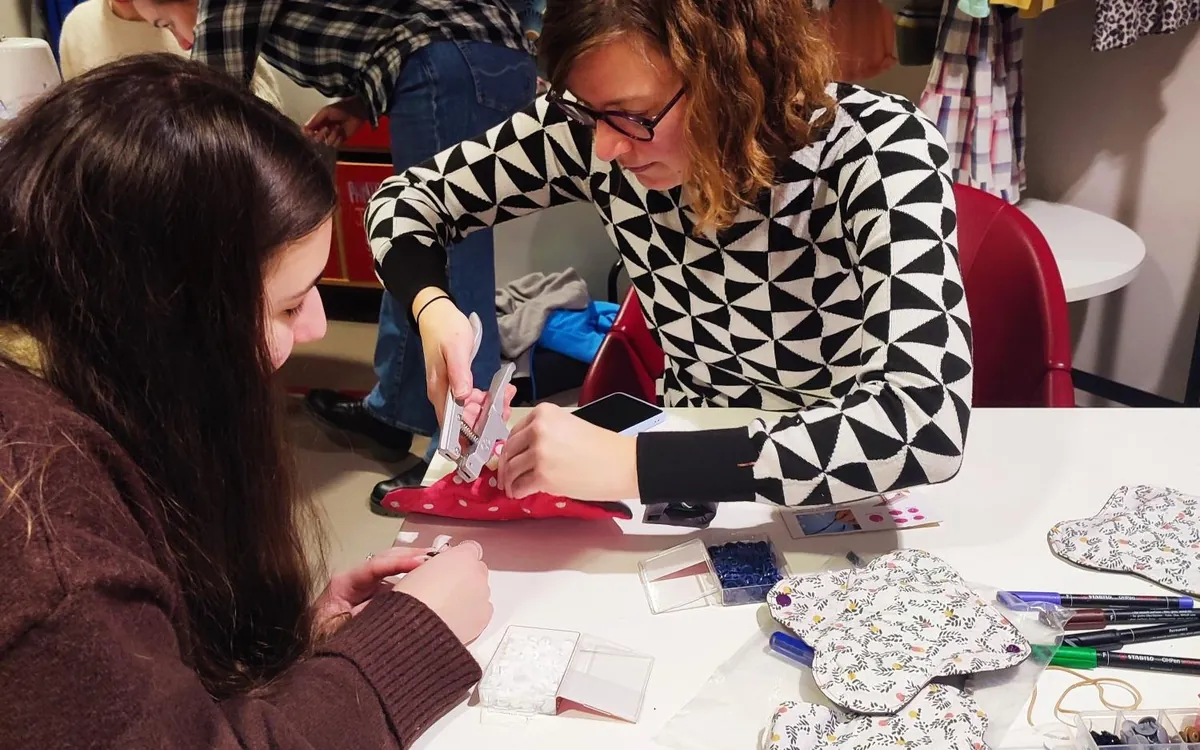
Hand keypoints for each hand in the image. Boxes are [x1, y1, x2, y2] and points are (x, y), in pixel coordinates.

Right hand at [302, 97, 366, 147]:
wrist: (355, 112)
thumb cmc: (341, 108)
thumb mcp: (326, 111)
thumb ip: (315, 120)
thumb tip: (304, 128)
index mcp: (318, 122)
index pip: (308, 131)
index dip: (308, 133)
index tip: (310, 131)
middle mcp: (323, 130)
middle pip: (316, 139)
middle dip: (320, 135)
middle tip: (327, 128)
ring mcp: (332, 136)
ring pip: (326, 143)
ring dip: (332, 136)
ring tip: (338, 127)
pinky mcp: (340, 140)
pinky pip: (335, 145)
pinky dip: (338, 139)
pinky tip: (341, 133)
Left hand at [312, 545, 432, 634]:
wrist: (306, 645)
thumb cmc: (320, 638)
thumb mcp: (343, 628)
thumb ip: (370, 614)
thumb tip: (398, 601)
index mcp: (344, 582)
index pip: (376, 565)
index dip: (400, 562)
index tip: (423, 562)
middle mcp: (355, 578)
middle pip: (385, 558)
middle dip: (411, 554)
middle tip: (437, 554)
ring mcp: (363, 585)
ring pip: (390, 567)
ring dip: (412, 562)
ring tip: (437, 561)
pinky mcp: (370, 595)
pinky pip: (392, 582)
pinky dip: (409, 577)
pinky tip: (426, 577)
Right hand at [394, 541, 492, 643]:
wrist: (419, 627)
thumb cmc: (412, 598)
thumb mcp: (416, 566)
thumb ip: (435, 562)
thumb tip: (438, 566)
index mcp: (462, 555)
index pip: (469, 548)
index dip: (456, 558)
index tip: (448, 565)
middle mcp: (477, 572)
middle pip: (477, 568)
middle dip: (464, 576)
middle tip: (443, 587)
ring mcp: (483, 594)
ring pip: (480, 589)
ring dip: (468, 594)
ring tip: (445, 605)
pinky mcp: (484, 615)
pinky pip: (483, 609)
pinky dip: (472, 612)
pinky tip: (454, 617)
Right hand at [416, 292, 514, 436]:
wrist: (436, 313)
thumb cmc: (446, 329)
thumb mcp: (456, 349)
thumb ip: (459, 373)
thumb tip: (464, 398)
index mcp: (440, 391)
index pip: (451, 426)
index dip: (469, 436)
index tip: (491, 434)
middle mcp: (442, 396)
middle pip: (464, 421)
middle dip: (486, 419)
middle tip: (506, 405)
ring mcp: (450, 391)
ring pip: (470, 411)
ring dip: (489, 408)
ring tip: (507, 394)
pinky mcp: (456, 385)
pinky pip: (472, 400)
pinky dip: (486, 399)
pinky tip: (501, 391)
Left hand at [497, 403, 638, 499]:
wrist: (622, 464)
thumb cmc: (602, 448)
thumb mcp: (568, 427)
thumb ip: (544, 434)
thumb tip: (523, 452)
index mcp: (544, 413)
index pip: (514, 432)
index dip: (510, 449)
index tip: (508, 458)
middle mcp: (538, 430)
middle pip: (508, 451)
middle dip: (505, 467)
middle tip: (506, 477)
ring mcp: (539, 453)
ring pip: (511, 470)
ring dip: (510, 482)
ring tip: (514, 488)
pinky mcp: (542, 476)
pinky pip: (519, 486)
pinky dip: (517, 492)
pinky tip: (521, 494)